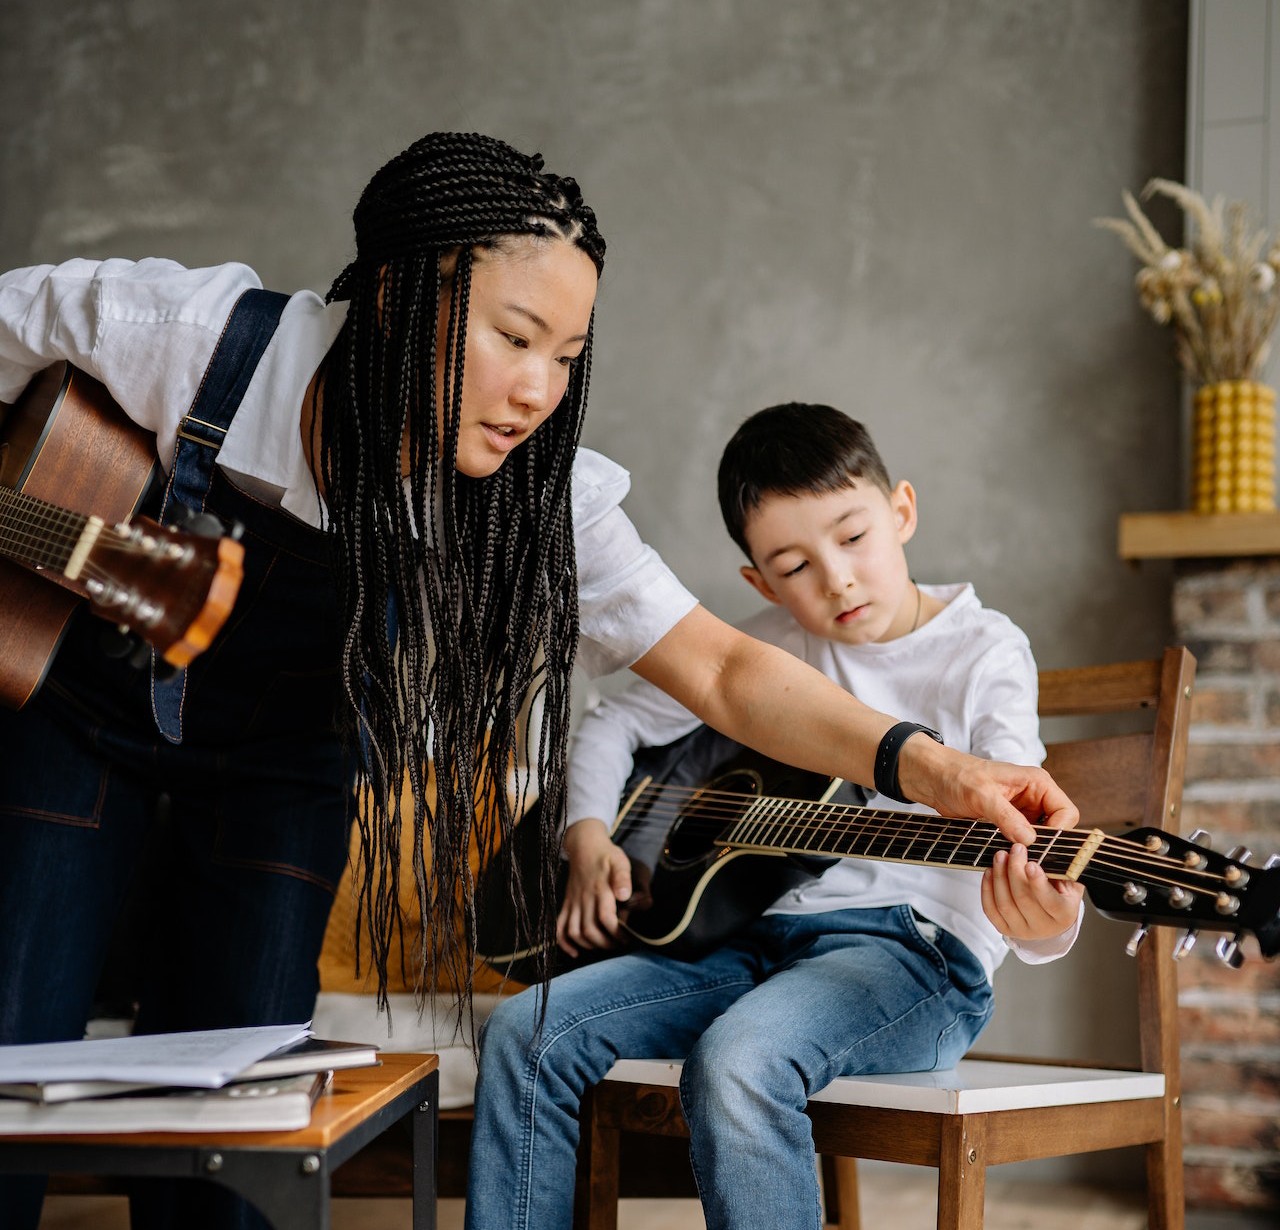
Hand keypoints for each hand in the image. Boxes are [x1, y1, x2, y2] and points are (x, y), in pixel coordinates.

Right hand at [556, 819, 632, 956]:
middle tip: (619, 945)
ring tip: (603, 946)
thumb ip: (623, 878)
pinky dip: (563, 943)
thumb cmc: (606, 855)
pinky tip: (574, 952)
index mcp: (599, 888)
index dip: (617, 933)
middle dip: (605, 943)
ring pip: (574, 932)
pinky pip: (559, 927)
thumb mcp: (620, 861)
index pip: (606, 918)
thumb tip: (624, 896)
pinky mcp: (566, 904)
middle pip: (590, 930)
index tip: (627, 938)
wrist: (584, 845)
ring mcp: (573, 902)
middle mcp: (584, 898)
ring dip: (588, 945)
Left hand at [896, 738, 1078, 845]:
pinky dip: (1016, 851)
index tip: (1040, 848)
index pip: (1066, 812)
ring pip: (1039, 839)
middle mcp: (1034, 797)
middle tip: (1026, 859)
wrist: (933, 779)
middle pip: (1056, 829)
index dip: (1059, 832)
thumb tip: (1029, 839)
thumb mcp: (982, 795)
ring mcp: (1022, 812)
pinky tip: (1004, 856)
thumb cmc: (957, 776)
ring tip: (1012, 858)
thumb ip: (1006, 816)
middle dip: (1044, 845)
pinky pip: (1022, 842)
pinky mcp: (1009, 824)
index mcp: (1037, 783)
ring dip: (1029, 850)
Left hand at [981, 844, 1084, 940]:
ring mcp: (1023, 931)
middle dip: (1015, 870)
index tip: (1030, 864)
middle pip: (1023, 899)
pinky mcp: (1006, 929)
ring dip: (999, 877)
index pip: (1050, 901)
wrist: (1051, 915)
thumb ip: (1061, 870)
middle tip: (1015, 849)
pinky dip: (987, 889)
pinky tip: (989, 872)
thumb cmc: (1061, 892)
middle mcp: (1044, 927)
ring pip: (1004, 904)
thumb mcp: (1069, 881)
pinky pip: (990, 910)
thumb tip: (1046, 849)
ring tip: (1000, 856)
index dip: (1038, 883)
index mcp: (1064, 914)